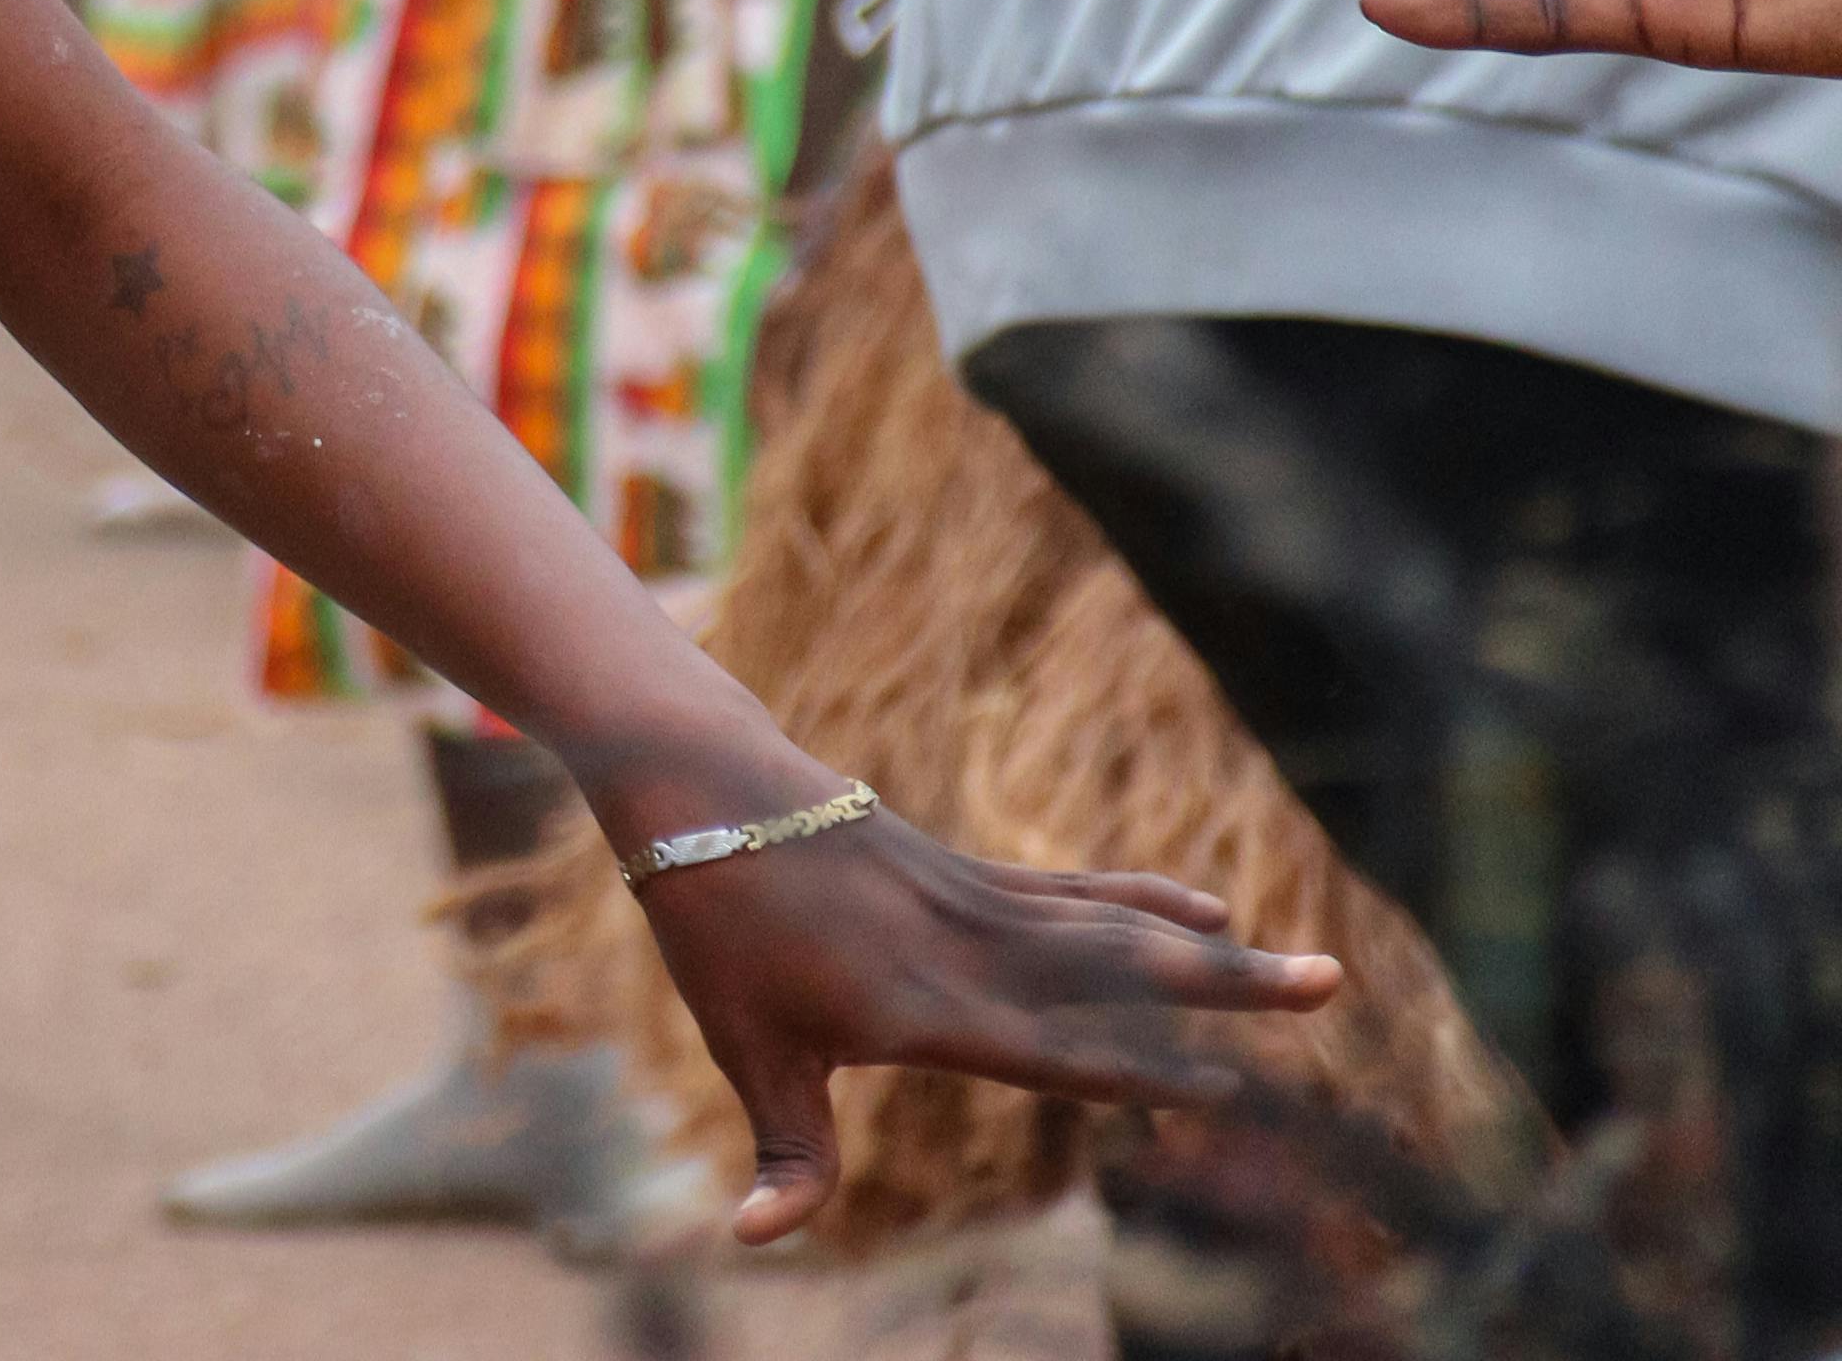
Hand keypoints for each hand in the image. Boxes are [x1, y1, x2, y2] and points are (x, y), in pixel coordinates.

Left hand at [615, 790, 1338, 1244]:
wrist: (700, 789)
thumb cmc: (718, 931)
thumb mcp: (745, 1049)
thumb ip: (787, 1153)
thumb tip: (756, 1241)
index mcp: (923, 1008)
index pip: (1054, 1049)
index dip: (1139, 1070)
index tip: (1226, 1091)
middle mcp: (969, 950)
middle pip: (1120, 973)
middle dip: (1227, 989)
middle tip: (1331, 988)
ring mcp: (977, 901)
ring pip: (1116, 928)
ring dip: (1214, 949)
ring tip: (1311, 968)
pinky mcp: (969, 869)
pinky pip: (1073, 889)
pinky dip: (1141, 897)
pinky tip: (1206, 906)